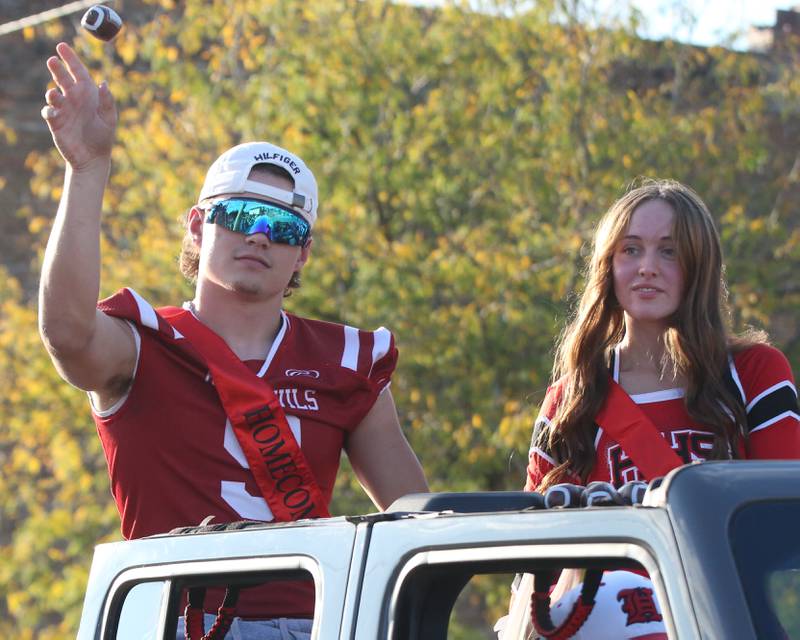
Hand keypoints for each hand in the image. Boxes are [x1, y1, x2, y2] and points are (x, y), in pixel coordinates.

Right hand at [41, 42, 116, 170]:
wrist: (94, 158)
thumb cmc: (103, 137)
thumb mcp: (109, 119)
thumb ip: (107, 102)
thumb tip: (104, 83)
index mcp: (88, 95)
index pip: (78, 72)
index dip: (70, 59)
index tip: (62, 46)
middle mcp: (74, 99)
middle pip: (62, 79)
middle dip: (57, 69)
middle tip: (52, 60)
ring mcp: (64, 109)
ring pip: (53, 94)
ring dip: (52, 92)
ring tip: (54, 93)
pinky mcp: (56, 122)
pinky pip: (48, 112)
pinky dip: (49, 110)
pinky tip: (54, 112)